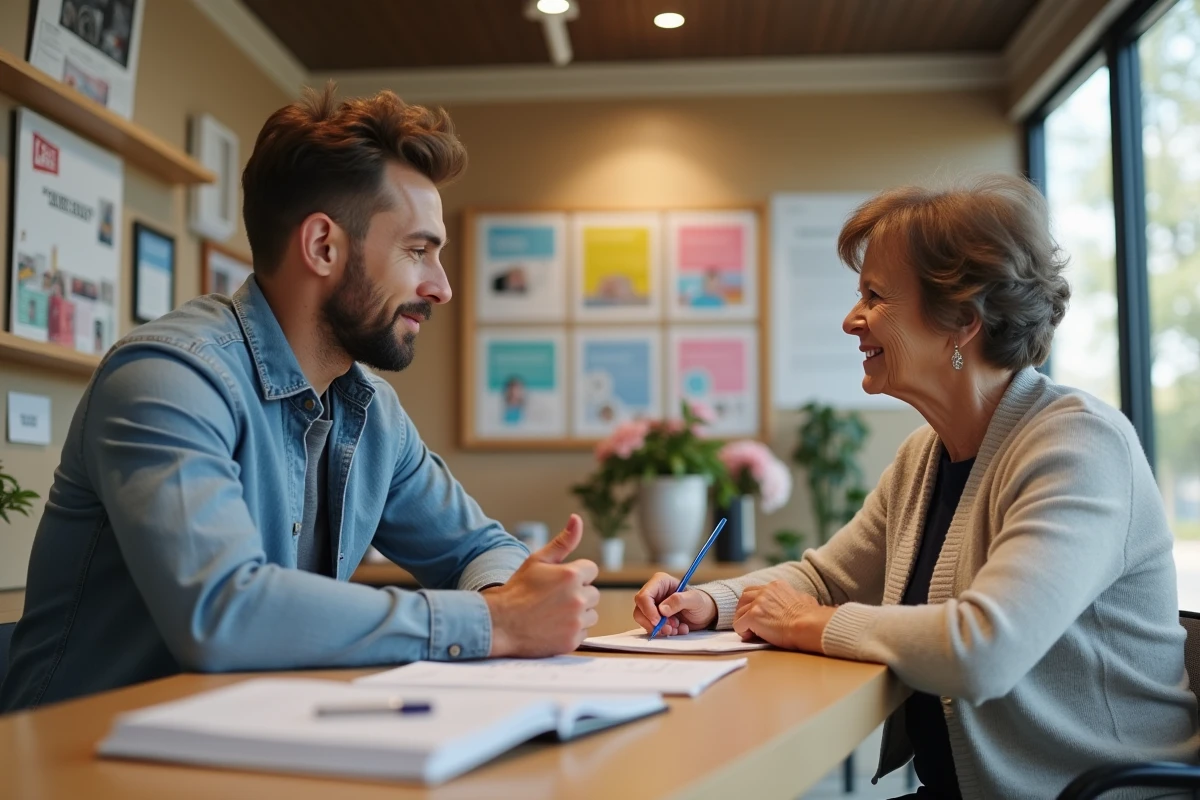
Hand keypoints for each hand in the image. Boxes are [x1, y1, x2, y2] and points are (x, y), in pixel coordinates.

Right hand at [484, 515, 599, 657]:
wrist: (499, 623)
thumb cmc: (517, 590)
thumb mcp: (537, 560)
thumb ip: (562, 541)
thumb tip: (577, 518)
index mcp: (571, 575)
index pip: (591, 570)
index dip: (575, 575)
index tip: (558, 582)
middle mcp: (578, 598)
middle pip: (593, 593)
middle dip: (578, 594)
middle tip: (553, 599)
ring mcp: (576, 621)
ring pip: (591, 614)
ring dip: (578, 613)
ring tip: (553, 613)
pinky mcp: (573, 640)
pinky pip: (584, 632)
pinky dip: (572, 630)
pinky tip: (553, 626)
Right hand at [633, 572, 717, 636]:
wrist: (706, 614)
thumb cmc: (702, 602)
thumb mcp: (695, 600)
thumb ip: (679, 601)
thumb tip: (662, 609)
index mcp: (660, 582)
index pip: (643, 596)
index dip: (648, 611)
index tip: (658, 622)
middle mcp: (654, 594)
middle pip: (640, 610)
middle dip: (654, 623)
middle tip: (670, 629)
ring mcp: (653, 607)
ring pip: (644, 621)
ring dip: (661, 629)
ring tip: (677, 628)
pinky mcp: (656, 619)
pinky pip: (653, 628)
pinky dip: (665, 632)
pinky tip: (679, 629)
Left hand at [732, 581, 833, 651]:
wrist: (809, 625)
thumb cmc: (811, 618)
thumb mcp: (804, 599)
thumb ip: (794, 598)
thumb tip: (799, 601)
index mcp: (777, 586)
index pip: (757, 591)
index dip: (754, 604)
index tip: (759, 615)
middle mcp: (765, 591)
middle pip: (744, 598)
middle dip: (743, 610)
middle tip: (749, 623)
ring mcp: (758, 603)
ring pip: (739, 612)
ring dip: (742, 622)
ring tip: (750, 633)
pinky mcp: (753, 616)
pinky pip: (738, 625)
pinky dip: (742, 632)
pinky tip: (750, 637)